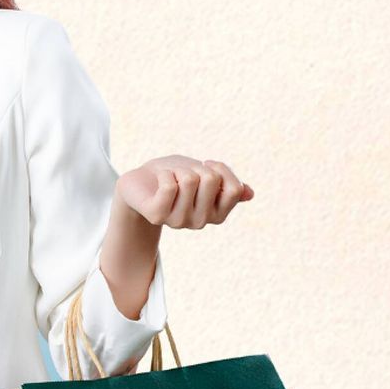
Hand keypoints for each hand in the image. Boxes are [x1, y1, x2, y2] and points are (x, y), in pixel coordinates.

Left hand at [116, 155, 254, 228]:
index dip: (221, 169)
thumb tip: (249, 194)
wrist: (140, 182)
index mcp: (218, 214)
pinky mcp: (157, 216)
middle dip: (195, 167)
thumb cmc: (175, 176)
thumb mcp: (205, 174)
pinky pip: (169, 185)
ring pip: (189, 179)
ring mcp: (178, 221)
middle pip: (211, 179)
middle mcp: (200, 222)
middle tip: (182, 174)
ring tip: (169, 178)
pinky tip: (159, 180)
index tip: (207, 166)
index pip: (234, 189)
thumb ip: (227, 185)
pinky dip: (164, 173)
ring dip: (177, 170)